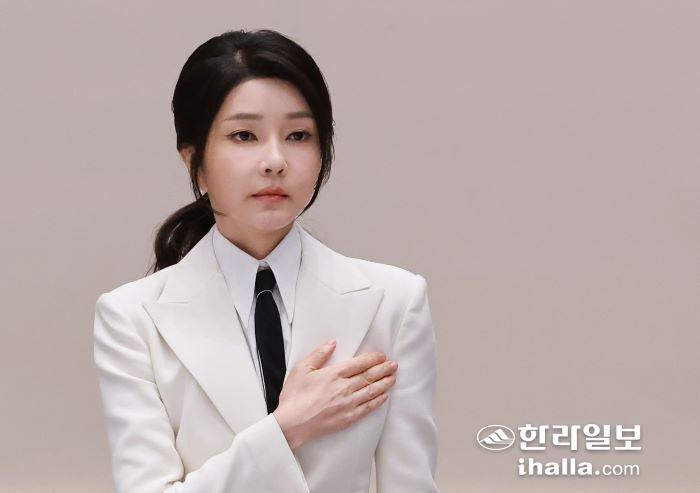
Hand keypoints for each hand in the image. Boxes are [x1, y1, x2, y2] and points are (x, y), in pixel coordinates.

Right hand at [272, 339, 397, 450]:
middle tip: (394, 365)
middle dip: (383, 369)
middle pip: (369, 376)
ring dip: (384, 383)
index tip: (381, 356)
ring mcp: (347, 404)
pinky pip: (367, 408)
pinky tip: (384, 396)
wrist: (291, 424)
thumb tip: (332, 343)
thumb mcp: (302, 370)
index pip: (358, 364)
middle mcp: (343, 388)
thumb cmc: (294, 397)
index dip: (372, 359)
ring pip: (371, 391)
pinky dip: (377, 401)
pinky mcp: (347, 418)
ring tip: (393, 377)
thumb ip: (318, 355)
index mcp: (333, 374)